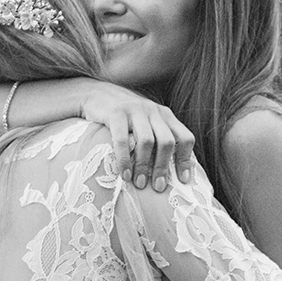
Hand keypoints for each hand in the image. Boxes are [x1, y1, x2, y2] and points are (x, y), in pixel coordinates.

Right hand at [79, 82, 194, 192]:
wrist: (96, 93)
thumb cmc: (124, 117)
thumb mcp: (146, 123)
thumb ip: (158, 138)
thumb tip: (169, 171)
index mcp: (165, 115)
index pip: (184, 137)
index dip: (185, 159)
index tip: (183, 180)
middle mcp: (153, 111)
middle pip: (167, 142)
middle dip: (163, 167)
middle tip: (158, 187)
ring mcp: (135, 110)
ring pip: (147, 141)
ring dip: (144, 166)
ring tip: (140, 184)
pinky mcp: (116, 112)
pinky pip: (122, 139)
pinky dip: (124, 159)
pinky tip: (124, 174)